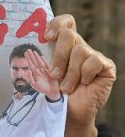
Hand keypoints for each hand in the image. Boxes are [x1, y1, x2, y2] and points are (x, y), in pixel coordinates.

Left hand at [24, 49, 60, 100]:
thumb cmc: (42, 88)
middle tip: (28, 50)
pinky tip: (41, 57)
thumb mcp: (33, 84)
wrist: (51, 92)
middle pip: (34, 61)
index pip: (30, 64)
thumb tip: (28, 70)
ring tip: (34, 51)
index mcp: (34, 73)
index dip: (28, 59)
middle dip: (31, 56)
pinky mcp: (50, 72)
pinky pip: (47, 65)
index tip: (25, 53)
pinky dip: (44, 61)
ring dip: (37, 57)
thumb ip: (30, 77)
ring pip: (40, 62)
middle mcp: (39, 70)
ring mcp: (45, 70)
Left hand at [46, 15, 115, 133]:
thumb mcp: (44, 75)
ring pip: (80, 51)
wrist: (68, 114)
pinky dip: (85, 75)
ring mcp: (94, 56)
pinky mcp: (106, 66)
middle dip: (59, 56)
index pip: (66, 22)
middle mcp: (79, 47)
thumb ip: (41, 60)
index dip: (57, 24)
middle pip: (69, 34)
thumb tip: (32, 48)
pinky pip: (94, 61)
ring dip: (70, 73)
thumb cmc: (55, 94)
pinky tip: (85, 84)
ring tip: (67, 88)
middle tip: (55, 75)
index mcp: (64, 46)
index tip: (47, 38)